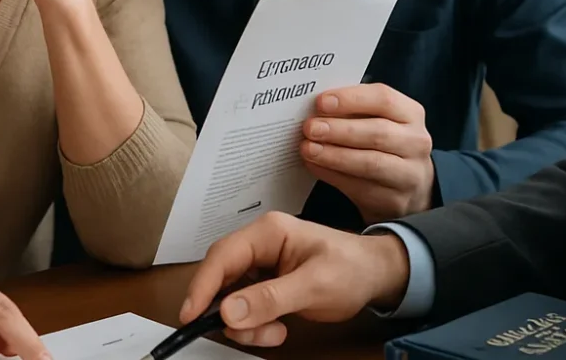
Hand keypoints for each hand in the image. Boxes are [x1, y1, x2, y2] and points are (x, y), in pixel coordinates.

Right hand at [180, 212, 409, 346]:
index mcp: (268, 231)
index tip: (190, 316)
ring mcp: (261, 263)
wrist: (375, 275)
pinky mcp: (265, 282)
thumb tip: (226, 312)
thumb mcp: (314, 286)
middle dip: (227, 310)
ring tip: (275, 333)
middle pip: (221, 276)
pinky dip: (254, 324)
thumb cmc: (351, 269)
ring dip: (244, 322)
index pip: (222, 255)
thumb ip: (270, 298)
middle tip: (243, 334)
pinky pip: (244, 305)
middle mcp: (259, 244)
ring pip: (229, 296)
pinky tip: (277, 329)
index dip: (202, 285)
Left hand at [301, 83, 434, 223]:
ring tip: (308, 149)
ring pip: (370, 163)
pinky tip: (314, 166)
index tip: (321, 102)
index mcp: (410, 114)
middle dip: (340, 130)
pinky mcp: (394, 200)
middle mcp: (415, 143)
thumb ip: (353, 111)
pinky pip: (360, 187)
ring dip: (334, 155)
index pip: (384, 100)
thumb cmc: (384, 143)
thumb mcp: (379, 120)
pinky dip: (332, 175)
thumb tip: (316, 108)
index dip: (351, 99)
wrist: (407, 186)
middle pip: (377, 133)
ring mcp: (408, 174)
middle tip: (310, 127)